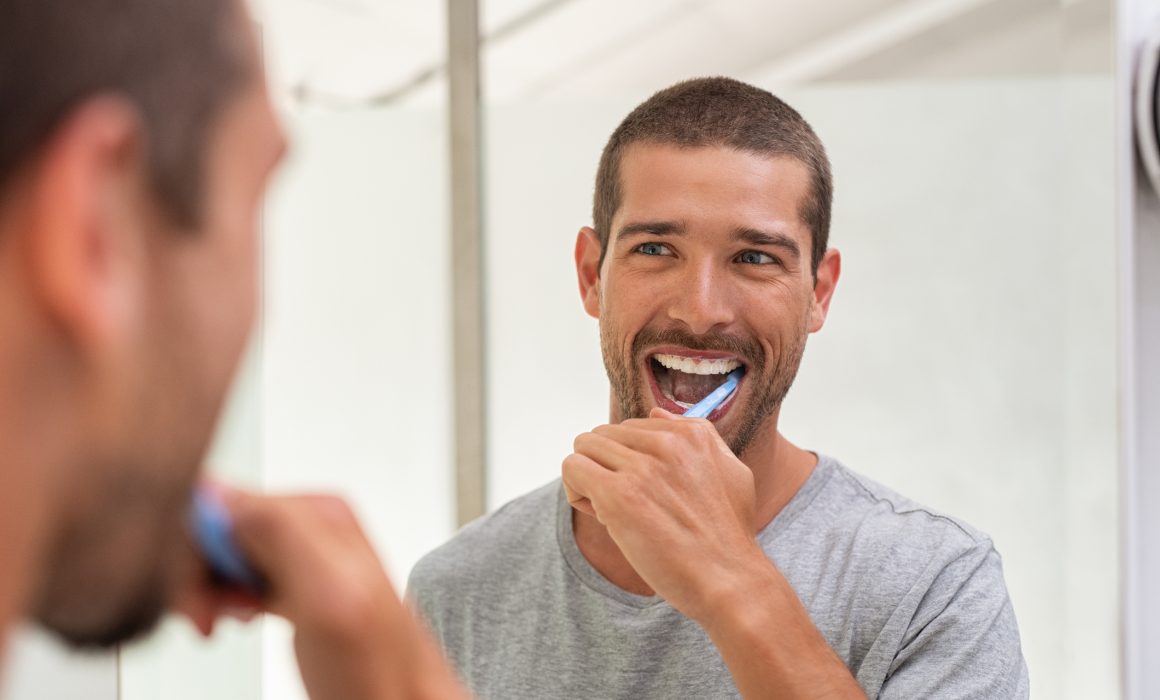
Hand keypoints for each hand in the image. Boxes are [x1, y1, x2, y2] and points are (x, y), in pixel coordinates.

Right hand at [176, 488, 467, 699]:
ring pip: (223, 553)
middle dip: (198, 572)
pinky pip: (239, 574)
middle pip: (219, 526)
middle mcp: (312, 526)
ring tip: (219, 622)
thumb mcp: (328, 592)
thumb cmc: (379, 668)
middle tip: (206, 617)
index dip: (194, 549)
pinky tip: (237, 618)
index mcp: (318, 512)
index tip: (197, 594)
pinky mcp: (296, 585)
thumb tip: (220, 491)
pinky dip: (223, 599)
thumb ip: (280, 533)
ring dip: (207, 589)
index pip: (222, 500)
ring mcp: (304, 557)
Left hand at [562, 408, 764, 622]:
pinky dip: (576, 492)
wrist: (729, 580)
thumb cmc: (728, 536)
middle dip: (605, 467)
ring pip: (584, 448)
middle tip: (626, 505)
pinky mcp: (619, 495)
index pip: (631, 427)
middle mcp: (667, 443)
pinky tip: (601, 516)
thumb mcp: (730, 472)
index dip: (629, 460)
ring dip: (589, 479)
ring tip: (612, 511)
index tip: (645, 491)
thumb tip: (655, 413)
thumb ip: (697, 437)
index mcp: (692, 434)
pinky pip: (573, 469)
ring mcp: (642, 468)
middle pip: (603, 435)